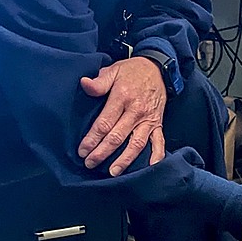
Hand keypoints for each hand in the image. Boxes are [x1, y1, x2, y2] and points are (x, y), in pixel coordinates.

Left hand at [78, 58, 166, 174]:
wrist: (157, 69)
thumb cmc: (131, 72)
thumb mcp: (113, 70)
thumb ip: (99, 82)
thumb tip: (84, 84)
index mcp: (122, 97)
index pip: (104, 123)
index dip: (92, 139)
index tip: (82, 150)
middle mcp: (136, 111)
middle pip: (117, 136)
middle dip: (102, 152)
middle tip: (90, 163)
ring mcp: (148, 119)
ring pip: (136, 144)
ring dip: (125, 159)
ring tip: (113, 172)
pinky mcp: (158, 124)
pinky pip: (159, 142)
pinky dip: (156, 156)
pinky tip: (150, 168)